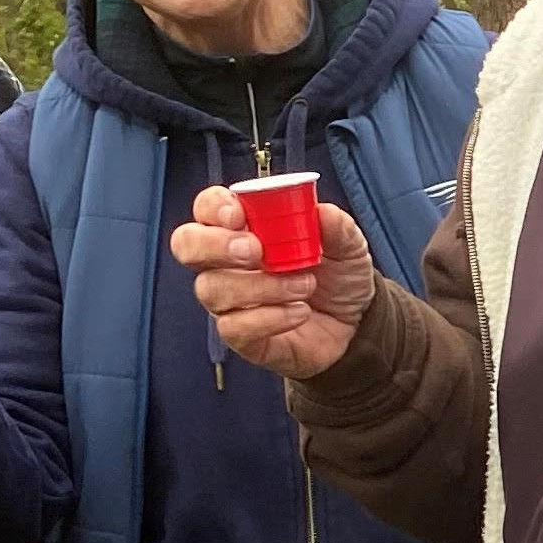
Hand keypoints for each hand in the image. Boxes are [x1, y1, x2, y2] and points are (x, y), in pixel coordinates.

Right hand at [170, 191, 375, 378]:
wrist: (356, 325)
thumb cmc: (338, 275)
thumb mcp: (349, 246)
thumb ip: (338, 227)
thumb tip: (323, 213)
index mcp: (244, 227)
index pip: (207, 207)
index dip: (214, 207)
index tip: (239, 215)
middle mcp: (226, 261)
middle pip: (186, 244)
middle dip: (214, 245)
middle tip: (256, 251)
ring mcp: (229, 300)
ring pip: (212, 288)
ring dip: (261, 286)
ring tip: (305, 285)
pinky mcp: (240, 335)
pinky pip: (233, 327)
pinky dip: (270, 318)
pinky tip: (300, 312)